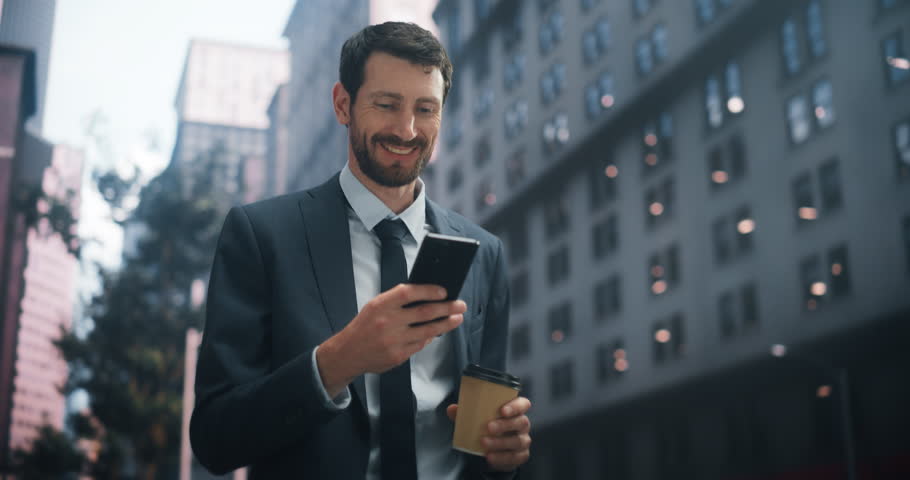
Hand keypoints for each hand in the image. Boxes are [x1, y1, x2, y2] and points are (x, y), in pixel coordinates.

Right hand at [317, 284, 465, 395]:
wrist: (347, 353)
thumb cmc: (364, 326)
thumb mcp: (375, 306)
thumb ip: (397, 301)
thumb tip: (427, 296)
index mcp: (381, 305)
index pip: (408, 293)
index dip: (428, 290)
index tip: (444, 291)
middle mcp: (387, 321)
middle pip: (424, 312)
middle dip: (447, 308)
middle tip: (460, 305)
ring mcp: (393, 340)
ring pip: (427, 330)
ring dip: (446, 324)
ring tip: (457, 318)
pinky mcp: (398, 356)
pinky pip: (420, 344)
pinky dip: (430, 337)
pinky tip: (438, 332)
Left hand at [446, 396, 531, 471]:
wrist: (493, 450)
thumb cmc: (488, 427)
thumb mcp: (476, 418)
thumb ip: (465, 413)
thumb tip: (452, 409)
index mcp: (515, 411)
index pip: (523, 404)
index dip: (515, 406)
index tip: (502, 410)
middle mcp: (522, 424)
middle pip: (521, 422)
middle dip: (504, 425)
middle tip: (489, 427)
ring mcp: (523, 440)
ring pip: (517, 441)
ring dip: (500, 442)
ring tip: (484, 443)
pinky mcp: (521, 455)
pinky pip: (515, 457)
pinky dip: (501, 458)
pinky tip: (490, 457)